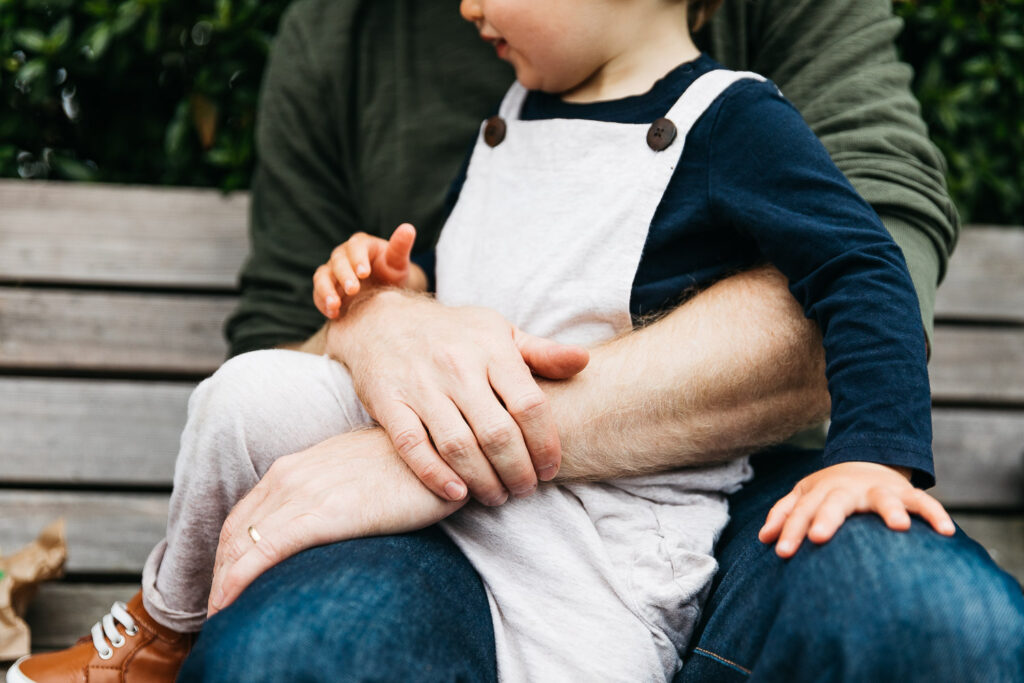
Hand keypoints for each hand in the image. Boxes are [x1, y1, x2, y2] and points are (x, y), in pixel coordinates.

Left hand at [207, 428, 463, 617]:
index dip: (229, 554)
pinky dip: (240, 579)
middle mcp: (290, 475)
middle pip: (236, 533)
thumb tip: (325, 522)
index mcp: (295, 467)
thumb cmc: (407, 468)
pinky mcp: (323, 513)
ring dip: (224, 583)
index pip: (245, 516)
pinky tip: (231, 603)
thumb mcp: (356, 473)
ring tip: (221, 615)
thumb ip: (330, 492)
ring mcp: (303, 492)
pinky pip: (266, 550)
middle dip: (220, 573)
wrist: (437, 455)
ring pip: (243, 544)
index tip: (227, 584)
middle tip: (219, 610)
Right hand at [313, 223, 418, 318]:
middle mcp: (343, 255)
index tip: (364, 273)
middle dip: (344, 276)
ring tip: (334, 305)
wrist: (384, 288)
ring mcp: (332, 271)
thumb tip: (409, 228)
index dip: (358, 259)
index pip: (356, 246)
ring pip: (322, 276)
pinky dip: (323, 303)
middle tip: (353, 289)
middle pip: (337, 261)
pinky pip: (319, 294)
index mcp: (361, 244)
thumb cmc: (392, 271)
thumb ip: (400, 246)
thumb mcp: (398, 260)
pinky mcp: (326, 288)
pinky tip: (332, 314)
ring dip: (326, 290)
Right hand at [327, 290, 589, 504]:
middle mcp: (456, 365)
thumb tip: (583, 362)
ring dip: (483, 480)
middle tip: (525, 490)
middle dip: (517, 471)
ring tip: (497, 496)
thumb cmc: (453, 333)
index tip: (550, 468)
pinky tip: (458, 493)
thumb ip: (541, 352)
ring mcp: (420, 384)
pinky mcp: (388, 401)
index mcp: (491, 348)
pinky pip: (413, 446)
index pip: (529, 405)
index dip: (545, 444)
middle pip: (497, 433)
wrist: (382, 321)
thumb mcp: (498, 331)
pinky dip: (436, 475)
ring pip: (458, 446)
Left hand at [758, 461, 955, 557]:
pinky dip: (936, 514)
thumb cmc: (830, 490)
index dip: (791, 530)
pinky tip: (947, 532)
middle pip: (836, 502)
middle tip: (818, 537)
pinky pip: (924, 503)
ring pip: (884, 498)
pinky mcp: (906, 494)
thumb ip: (784, 513)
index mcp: (821, 491)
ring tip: (898, 527)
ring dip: (891, 510)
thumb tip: (763, 537)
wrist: (867, 460)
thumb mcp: (805, 495)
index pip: (802, 511)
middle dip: (827, 518)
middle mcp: (849, 489)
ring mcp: (879, 490)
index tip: (782, 552)